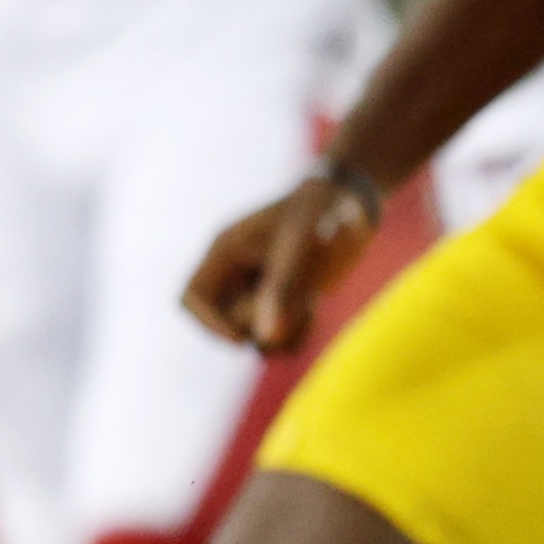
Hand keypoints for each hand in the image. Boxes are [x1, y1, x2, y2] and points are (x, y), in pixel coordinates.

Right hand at [186, 172, 380, 353]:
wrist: (352, 204)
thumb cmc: (323, 213)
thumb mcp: (302, 248)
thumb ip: (281, 290)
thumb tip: (264, 337)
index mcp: (225, 251)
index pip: (192, 298)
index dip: (209, 323)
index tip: (241, 338)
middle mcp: (235, 272)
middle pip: (226, 322)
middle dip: (260, 322)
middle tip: (298, 300)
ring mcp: (257, 288)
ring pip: (253, 335)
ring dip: (282, 331)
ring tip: (309, 302)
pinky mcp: (282, 300)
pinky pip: (278, 336)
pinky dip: (296, 333)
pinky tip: (315, 308)